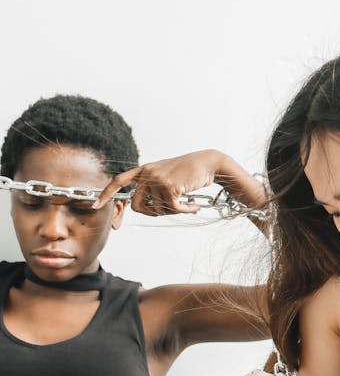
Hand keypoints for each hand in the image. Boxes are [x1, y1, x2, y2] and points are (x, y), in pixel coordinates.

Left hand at [92, 150, 266, 215]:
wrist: (208, 163)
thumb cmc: (189, 172)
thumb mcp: (167, 176)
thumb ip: (153, 187)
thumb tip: (145, 209)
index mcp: (144, 170)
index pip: (119, 181)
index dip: (106, 194)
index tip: (95, 205)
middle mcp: (147, 173)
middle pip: (138, 206)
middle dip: (152, 213)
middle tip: (169, 210)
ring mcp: (157, 179)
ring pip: (157, 209)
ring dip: (174, 211)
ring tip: (186, 203)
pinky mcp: (169, 186)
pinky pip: (173, 209)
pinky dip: (185, 211)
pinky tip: (194, 206)